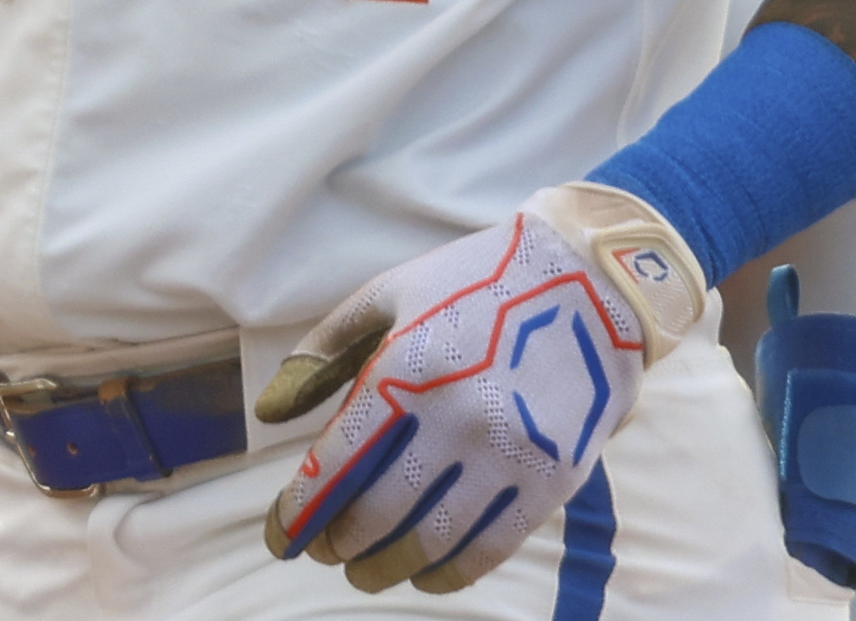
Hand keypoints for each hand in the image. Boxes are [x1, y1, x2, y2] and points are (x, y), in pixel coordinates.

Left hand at [256, 185, 711, 593]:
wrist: (590, 278)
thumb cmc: (473, 282)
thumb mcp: (385, 296)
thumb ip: (321, 355)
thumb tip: (266, 414)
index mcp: (404, 368)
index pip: (335, 464)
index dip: (299, 512)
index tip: (280, 535)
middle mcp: (454, 417)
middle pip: (378, 512)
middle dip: (339, 545)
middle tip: (323, 552)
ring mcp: (508, 451)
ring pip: (432, 540)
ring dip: (388, 568)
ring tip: (364, 571)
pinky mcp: (552, 476)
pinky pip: (492, 546)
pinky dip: (450, 573)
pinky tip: (425, 576)